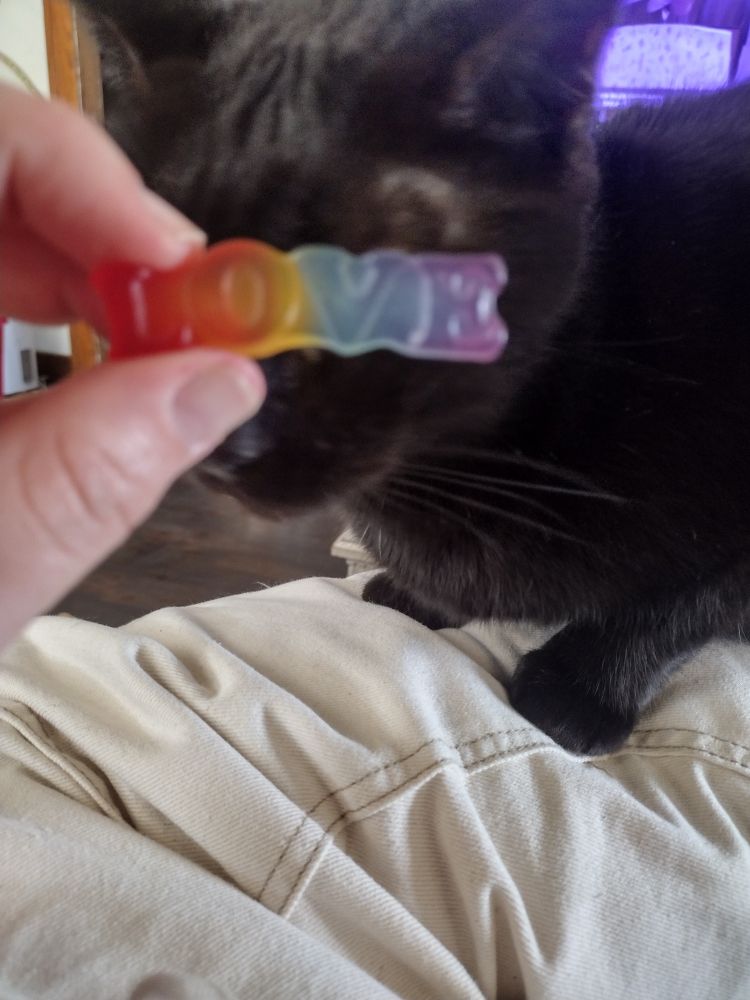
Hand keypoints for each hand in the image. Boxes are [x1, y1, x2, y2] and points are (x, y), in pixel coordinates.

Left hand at [0, 84, 265, 649]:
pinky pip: (1, 289)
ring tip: (167, 349)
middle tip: (194, 316)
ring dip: (100, 281)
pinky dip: (72, 316)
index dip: (77, 179)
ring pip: (3, 233)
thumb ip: (88, 473)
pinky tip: (115, 366)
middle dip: (107, 239)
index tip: (172, 266)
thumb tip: (223, 385)